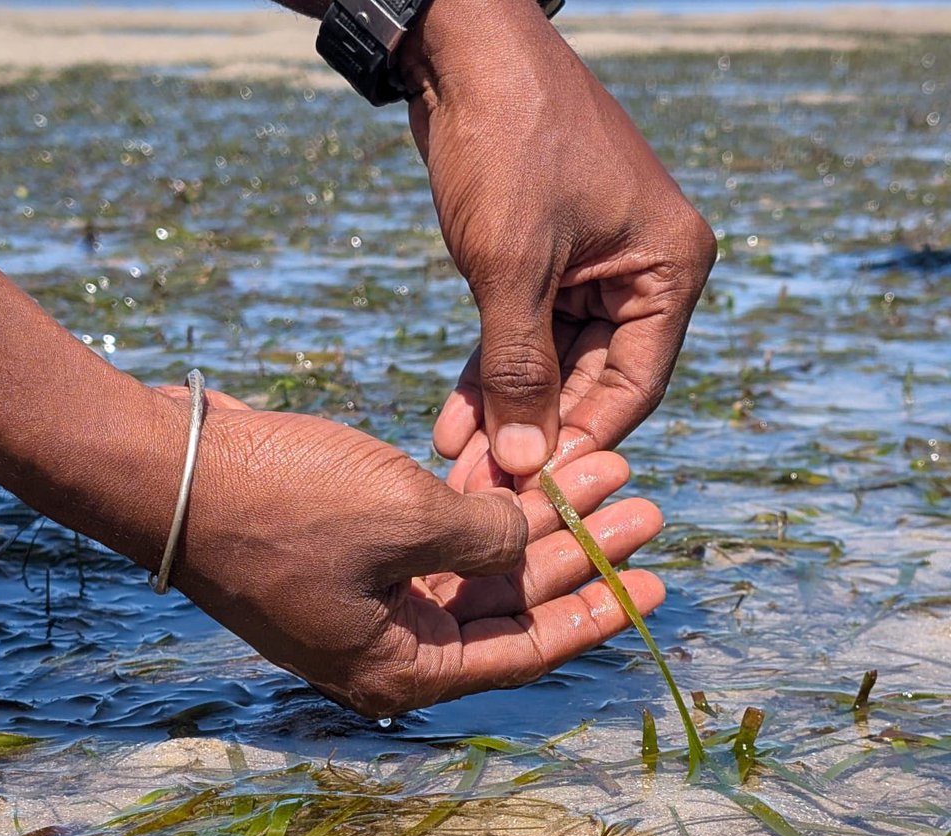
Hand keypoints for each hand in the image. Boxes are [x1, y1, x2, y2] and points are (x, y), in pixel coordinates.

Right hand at [165, 406, 662, 716]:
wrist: (168, 470)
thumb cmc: (282, 503)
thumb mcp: (405, 519)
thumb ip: (489, 539)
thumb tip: (524, 540)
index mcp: (402, 667)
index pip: (525, 652)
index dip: (597, 615)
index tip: (656, 584)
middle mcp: (385, 647)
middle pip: (506, 606)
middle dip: (577, 553)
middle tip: (644, 507)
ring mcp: (361, 600)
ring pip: (473, 567)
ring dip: (534, 520)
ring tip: (601, 474)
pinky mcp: (342, 554)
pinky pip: (431, 541)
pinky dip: (477, 509)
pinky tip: (523, 473)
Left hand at [401, 0, 715, 481]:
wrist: (462, 52)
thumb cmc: (505, 144)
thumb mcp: (511, 269)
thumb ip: (518, 371)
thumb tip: (528, 465)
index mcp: (667, 269)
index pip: (634, 386)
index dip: (581, 444)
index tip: (538, 496)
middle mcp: (639, 273)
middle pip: (588, 384)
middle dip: (532, 437)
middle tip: (482, 490)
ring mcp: (590, 270)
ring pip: (547, 367)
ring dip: (503, 415)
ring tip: (458, 465)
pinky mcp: (542, 265)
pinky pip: (518, 338)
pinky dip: (487, 377)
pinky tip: (454, 422)